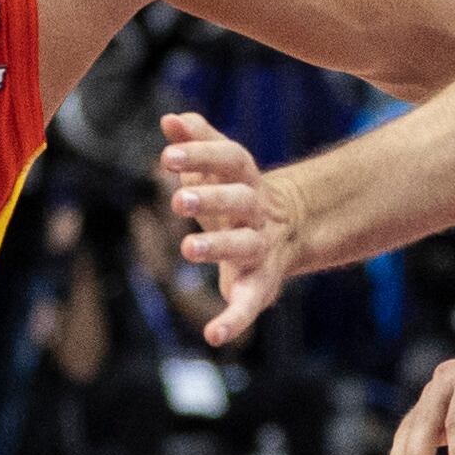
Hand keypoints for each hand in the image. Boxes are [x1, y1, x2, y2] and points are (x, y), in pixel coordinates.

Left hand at [159, 110, 295, 346]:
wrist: (288, 231)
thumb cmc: (237, 195)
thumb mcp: (220, 168)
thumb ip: (198, 142)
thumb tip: (169, 117)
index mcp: (246, 180)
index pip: (230, 159)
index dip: (201, 154)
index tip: (167, 154)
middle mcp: (256, 212)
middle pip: (239, 201)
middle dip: (211, 198)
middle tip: (178, 199)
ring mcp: (260, 249)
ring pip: (244, 246)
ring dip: (218, 247)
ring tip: (188, 248)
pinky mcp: (260, 285)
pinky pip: (250, 304)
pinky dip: (233, 321)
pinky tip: (213, 337)